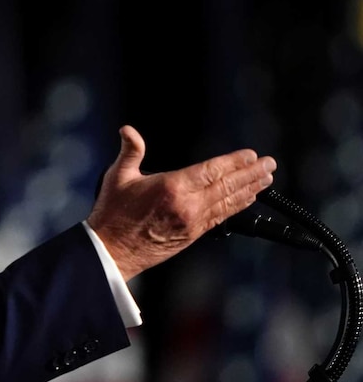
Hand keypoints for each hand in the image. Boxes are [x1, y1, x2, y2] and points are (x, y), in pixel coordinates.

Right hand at [86, 125, 276, 281]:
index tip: (250, 155)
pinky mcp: (192, 235)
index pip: (212, 170)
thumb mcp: (117, 177)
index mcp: (172, 187)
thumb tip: (129, 131)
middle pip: (227, 186)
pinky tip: (247, 200)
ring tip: (266, 180)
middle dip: (251, 174)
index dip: (234, 162)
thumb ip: (130, 151)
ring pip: (229, 203)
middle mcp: (187, 205)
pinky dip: (237, 207)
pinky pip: (221, 218)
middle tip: (269, 164)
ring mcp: (192, 222)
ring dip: (250, 190)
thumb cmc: (112, 215)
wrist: (111, 250)